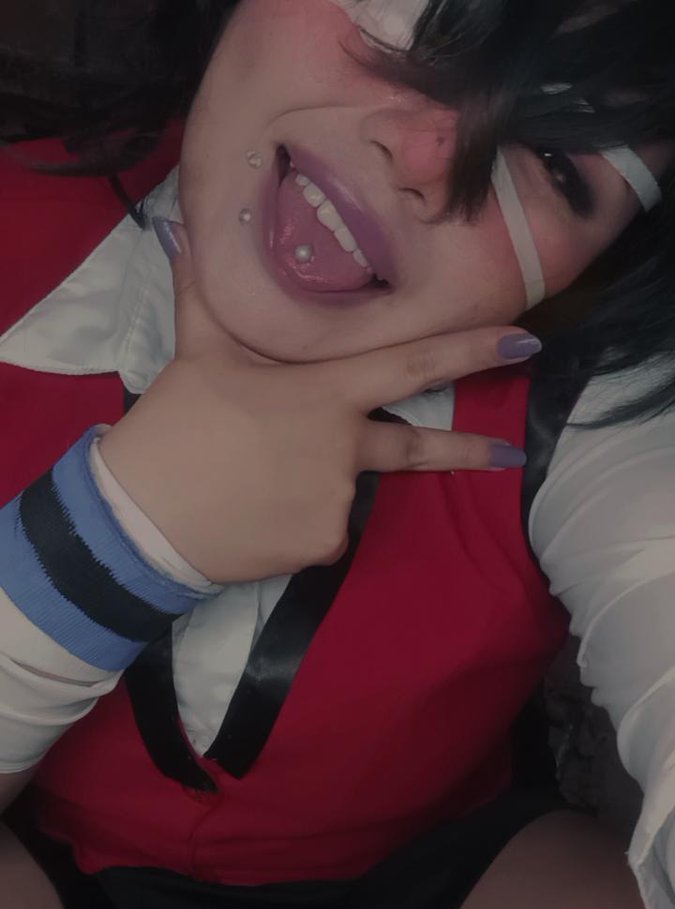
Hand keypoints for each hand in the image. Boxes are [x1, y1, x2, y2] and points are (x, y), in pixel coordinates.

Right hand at [100, 221, 539, 582]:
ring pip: (347, 489)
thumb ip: (207, 295)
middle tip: (507, 452)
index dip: (471, 350)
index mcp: (325, 391)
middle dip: (468, 450)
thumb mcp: (197, 354)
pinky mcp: (323, 546)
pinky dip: (299, 523)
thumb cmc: (176, 425)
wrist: (143, 516)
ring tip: (256, 485)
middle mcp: (345, 446)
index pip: (413, 364)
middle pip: (418, 448)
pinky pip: (324, 530)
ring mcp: (338, 499)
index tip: (525, 341)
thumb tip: (181, 228)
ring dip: (317, 484)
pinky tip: (257, 517)